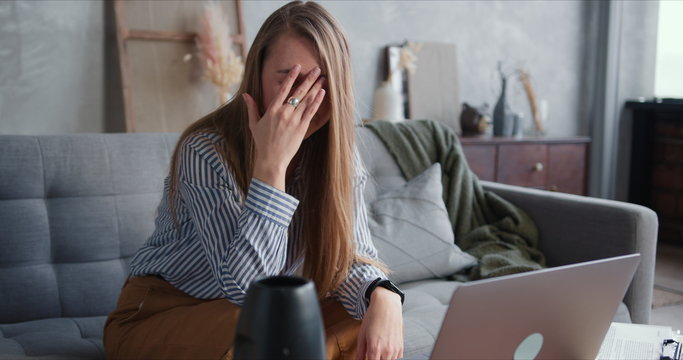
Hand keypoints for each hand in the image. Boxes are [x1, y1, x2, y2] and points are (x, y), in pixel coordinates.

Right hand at [243, 64, 325, 189]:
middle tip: (317, 69)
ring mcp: (293, 120)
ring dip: (316, 88)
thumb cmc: (262, 143)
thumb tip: (245, 95)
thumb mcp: (254, 124)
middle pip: (298, 92)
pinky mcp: (301, 128)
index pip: (283, 89)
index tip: (298, 67)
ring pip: (307, 100)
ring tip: (323, 78)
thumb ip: (252, 108)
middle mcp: (284, 112)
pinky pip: (311, 112)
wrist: (271, 159)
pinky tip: (322, 93)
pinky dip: (317, 102)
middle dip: (309, 79)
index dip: (291, 76)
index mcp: (272, 110)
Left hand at [356, 288, 403, 359]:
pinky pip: (397, 359)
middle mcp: (386, 350)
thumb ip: (360, 351)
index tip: (366, 358)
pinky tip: (386, 354)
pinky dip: (391, 358)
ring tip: (378, 354)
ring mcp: (395, 349)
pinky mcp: (401, 346)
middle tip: (371, 355)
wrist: (387, 305)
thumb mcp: (362, 334)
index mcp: (374, 348)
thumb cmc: (373, 317)